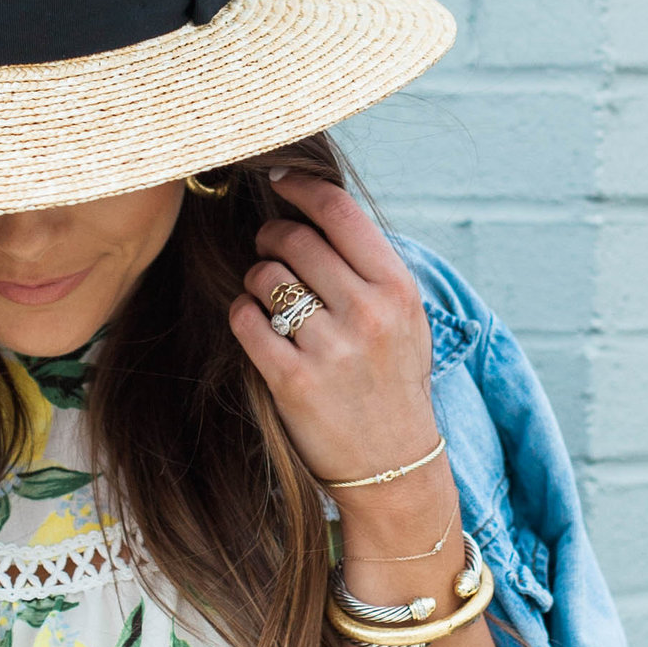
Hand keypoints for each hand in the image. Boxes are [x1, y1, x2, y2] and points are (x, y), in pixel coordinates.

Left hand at [227, 170, 443, 499]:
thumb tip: (314, 208)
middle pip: (294, 239)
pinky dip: (243, 315)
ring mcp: (331, 348)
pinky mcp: (294, 382)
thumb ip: (368, 267)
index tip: (279, 180)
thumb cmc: (392, 382)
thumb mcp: (404, 318)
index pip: (339, 211)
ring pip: (265, 276)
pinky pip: (246, 320)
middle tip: (269, 250)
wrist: (395, 466)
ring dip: (256, 279)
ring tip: (268, 298)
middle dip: (271, 238)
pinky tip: (255, 324)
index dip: (300, 186)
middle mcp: (368, 313)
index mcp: (397, 289)